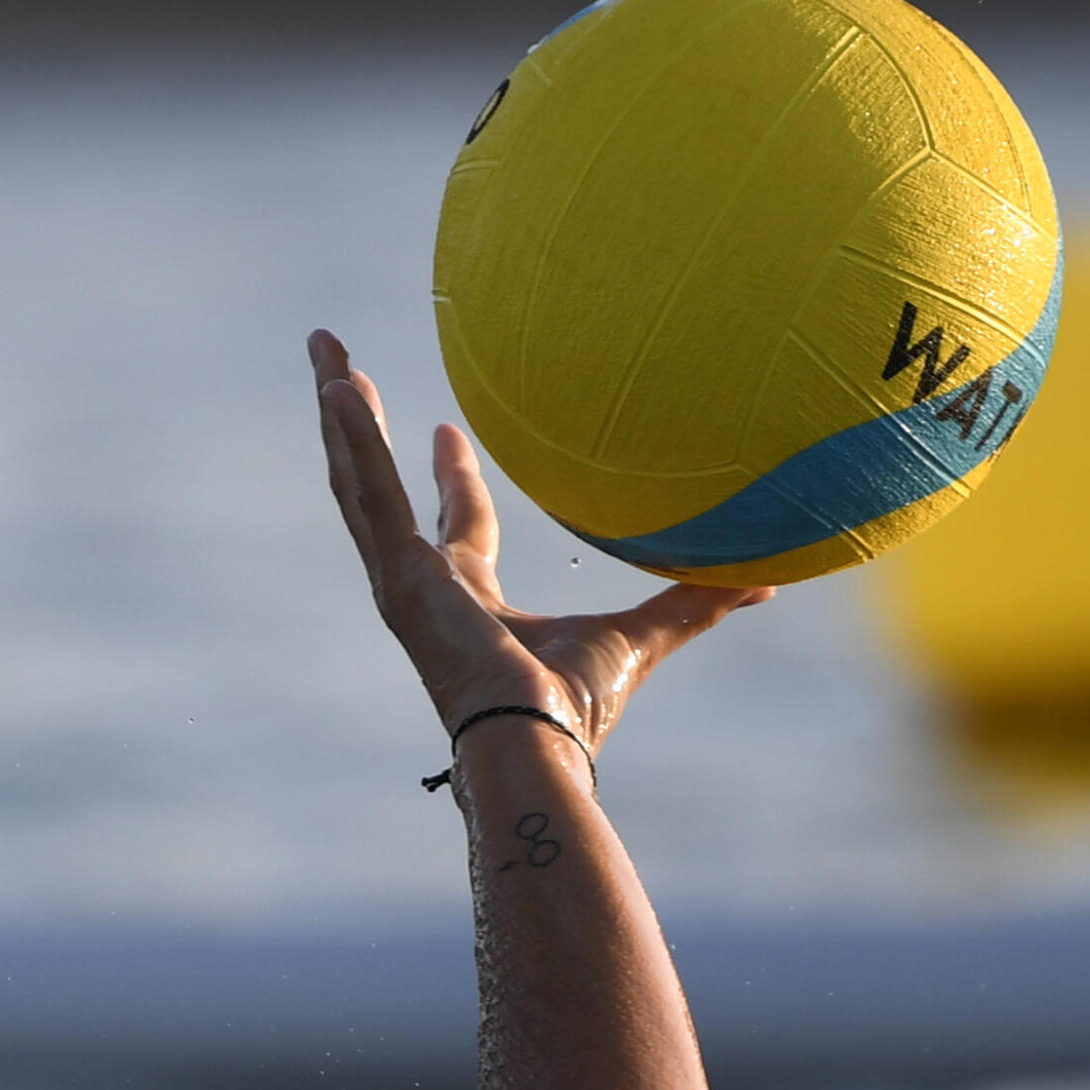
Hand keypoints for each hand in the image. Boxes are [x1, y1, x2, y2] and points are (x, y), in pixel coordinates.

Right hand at [310, 330, 771, 757]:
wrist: (534, 743)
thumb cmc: (577, 709)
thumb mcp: (642, 639)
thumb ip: (694, 603)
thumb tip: (767, 579)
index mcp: (470, 604)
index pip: (457, 528)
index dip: (451, 481)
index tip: (446, 432)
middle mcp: (424, 590)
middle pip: (381, 493)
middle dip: (360, 433)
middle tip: (342, 374)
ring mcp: (401, 584)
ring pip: (358, 481)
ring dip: (338, 414)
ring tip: (323, 346)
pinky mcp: (395, 580)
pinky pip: (367, 494)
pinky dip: (351, 441)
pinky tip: (336, 387)